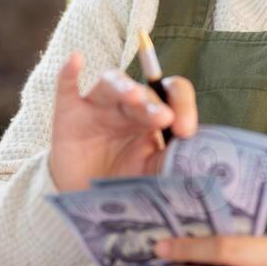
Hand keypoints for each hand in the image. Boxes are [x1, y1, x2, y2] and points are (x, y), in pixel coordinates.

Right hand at [48, 52, 197, 193]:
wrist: (87, 205)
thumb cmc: (126, 184)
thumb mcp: (155, 175)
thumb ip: (174, 161)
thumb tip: (199, 155)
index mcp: (154, 117)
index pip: (174, 93)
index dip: (184, 106)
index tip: (186, 131)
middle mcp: (127, 108)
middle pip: (143, 92)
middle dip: (153, 104)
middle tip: (164, 118)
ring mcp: (97, 109)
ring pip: (110, 84)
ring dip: (123, 87)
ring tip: (134, 96)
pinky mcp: (68, 116)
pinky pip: (67, 88)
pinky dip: (69, 73)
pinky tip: (77, 60)